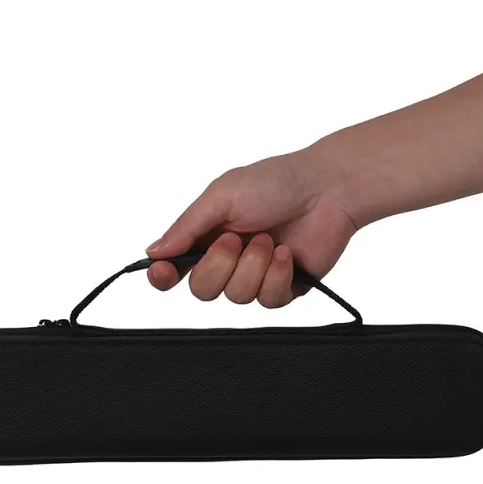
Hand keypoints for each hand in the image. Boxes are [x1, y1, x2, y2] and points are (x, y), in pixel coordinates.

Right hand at [145, 148, 357, 307]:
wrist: (328, 190)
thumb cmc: (276, 182)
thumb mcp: (222, 195)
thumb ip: (187, 226)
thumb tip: (153, 251)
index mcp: (207, 235)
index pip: (174, 267)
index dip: (163, 276)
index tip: (163, 272)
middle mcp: (227, 259)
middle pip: (202, 290)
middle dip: (219, 265)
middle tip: (237, 239)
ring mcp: (255, 276)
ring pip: (235, 297)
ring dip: (253, 266)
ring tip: (271, 240)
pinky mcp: (282, 288)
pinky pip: (267, 301)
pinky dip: (276, 276)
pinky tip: (286, 254)